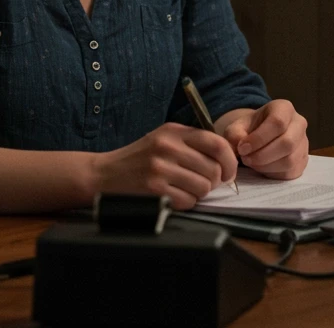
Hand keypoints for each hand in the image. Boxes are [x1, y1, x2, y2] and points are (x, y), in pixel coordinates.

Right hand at [93, 122, 237, 209]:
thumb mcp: (163, 138)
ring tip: (185, 189)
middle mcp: (168, 147)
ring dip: (199, 193)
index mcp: (174, 131)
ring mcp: (161, 168)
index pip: (217, 143)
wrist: (103, 174)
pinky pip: (188, 201)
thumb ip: (192, 142)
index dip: (230, 161)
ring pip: (203, 187)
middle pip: (213, 168)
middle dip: (214, 181)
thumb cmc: (139, 158)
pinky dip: (186, 203)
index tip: (229, 172)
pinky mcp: (154, 189)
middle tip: (205, 184)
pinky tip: (174, 196)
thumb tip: (226, 156)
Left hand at [219, 100, 308, 179]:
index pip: (277, 123)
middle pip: (287, 143)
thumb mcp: (237, 126)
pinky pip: (291, 172)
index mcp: (284, 108)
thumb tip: (240, 145)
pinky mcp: (303, 161)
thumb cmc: (250, 129)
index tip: (242, 148)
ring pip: (290, 160)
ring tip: (252, 163)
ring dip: (266, 166)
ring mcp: (304, 143)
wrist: (260, 136)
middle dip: (262, 155)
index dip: (259, 139)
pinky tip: (262, 168)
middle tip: (246, 159)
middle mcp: (299, 123)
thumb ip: (234, 134)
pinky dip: (273, 174)